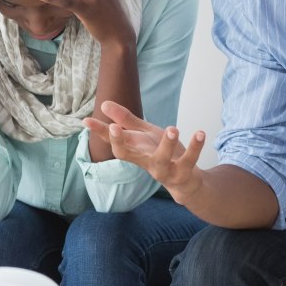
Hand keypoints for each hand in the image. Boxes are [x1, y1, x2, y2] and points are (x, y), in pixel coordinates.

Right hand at [84, 101, 205, 201]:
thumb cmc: (162, 154)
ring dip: (166, 145)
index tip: (86, 120)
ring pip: (160, 160)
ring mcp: (164, 170)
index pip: (113, 140)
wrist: (186, 181)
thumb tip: (104, 104)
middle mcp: (145, 162)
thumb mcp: (144, 136)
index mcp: (135, 150)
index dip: (99, 131)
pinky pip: (189, 160)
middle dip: (119, 141)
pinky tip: (200, 133)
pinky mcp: (183, 173)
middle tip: (114, 127)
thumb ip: (126, 121)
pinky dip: (196, 147)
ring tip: (172, 129)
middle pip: (127, 155)